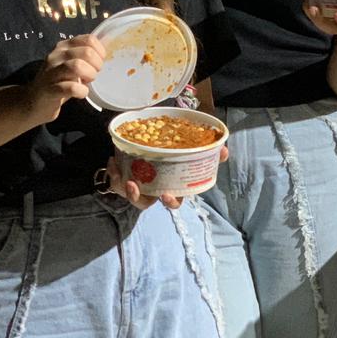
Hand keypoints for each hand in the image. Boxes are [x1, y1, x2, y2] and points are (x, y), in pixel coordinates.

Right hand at [26, 34, 105, 121]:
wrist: (33, 101)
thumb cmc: (58, 81)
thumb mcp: (71, 63)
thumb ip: (85, 57)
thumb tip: (104, 55)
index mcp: (64, 47)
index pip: (89, 39)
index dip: (100, 52)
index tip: (98, 62)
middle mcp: (56, 56)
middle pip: (86, 52)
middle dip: (97, 65)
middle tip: (93, 74)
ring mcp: (51, 72)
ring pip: (77, 66)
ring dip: (90, 75)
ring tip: (87, 82)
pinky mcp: (49, 90)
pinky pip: (70, 88)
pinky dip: (81, 91)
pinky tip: (81, 93)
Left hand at [104, 145, 228, 210]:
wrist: (156, 135)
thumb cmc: (179, 146)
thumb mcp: (195, 147)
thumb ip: (210, 150)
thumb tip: (224, 150)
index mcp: (173, 185)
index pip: (174, 201)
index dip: (170, 202)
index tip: (166, 195)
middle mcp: (154, 188)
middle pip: (144, 202)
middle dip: (137, 197)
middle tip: (132, 185)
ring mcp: (138, 183)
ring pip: (126, 192)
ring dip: (120, 185)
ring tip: (118, 172)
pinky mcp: (125, 175)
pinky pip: (116, 179)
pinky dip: (113, 172)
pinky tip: (113, 160)